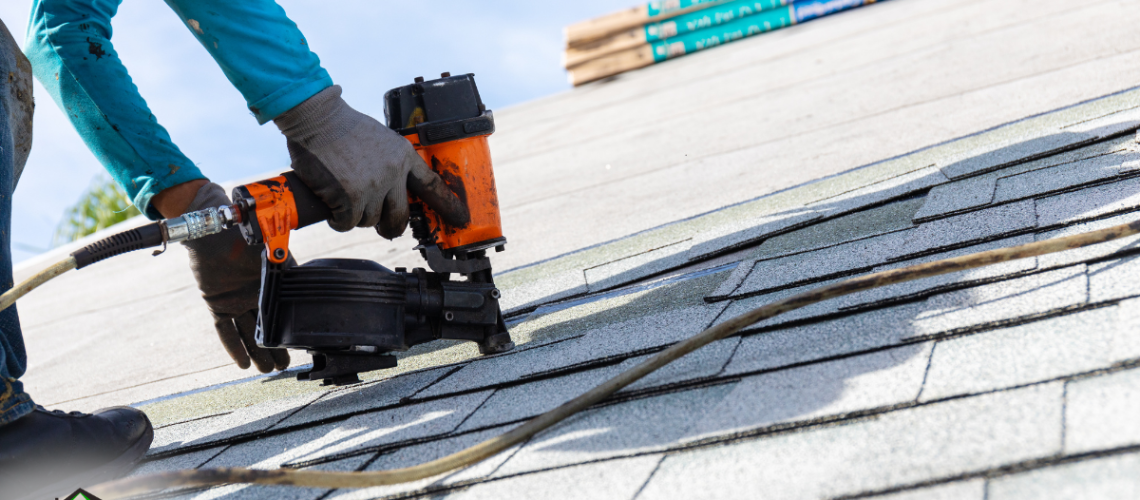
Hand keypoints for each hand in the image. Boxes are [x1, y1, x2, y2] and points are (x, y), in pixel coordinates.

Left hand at [181, 182, 289, 372]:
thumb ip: (287, 271)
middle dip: (275, 349)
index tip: (299, 350)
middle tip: (284, 368)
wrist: (215, 226)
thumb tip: (307, 290)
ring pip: (249, 333)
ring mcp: (237, 300)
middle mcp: (256, 293)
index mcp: (273, 281)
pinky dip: (233, 347)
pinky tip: (242, 363)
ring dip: (257, 352)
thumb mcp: (274, 251)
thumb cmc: (248, 231)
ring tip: (267, 370)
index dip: (289, 332)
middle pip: (268, 327)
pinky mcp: (218, 303)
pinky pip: (225, 330)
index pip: (283, 312)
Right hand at [273, 85, 468, 237]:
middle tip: (383, 228)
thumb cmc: (340, 127)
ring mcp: (373, 185)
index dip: (447, 205)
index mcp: (403, 156)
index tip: (460, 218)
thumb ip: (389, 163)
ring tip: (342, 196)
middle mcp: (393, 173)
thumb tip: (388, 192)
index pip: (431, 185)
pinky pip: (347, 223)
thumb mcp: (379, 139)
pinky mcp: (351, 197)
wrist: (316, 117)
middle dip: (391, 226)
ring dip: (355, 216)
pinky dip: (337, 219)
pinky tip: (331, 205)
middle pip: (400, 216)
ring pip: (369, 221)